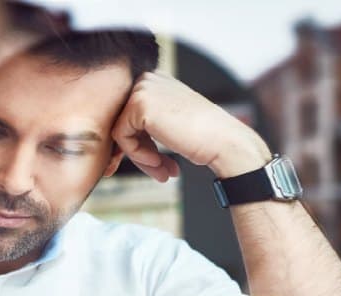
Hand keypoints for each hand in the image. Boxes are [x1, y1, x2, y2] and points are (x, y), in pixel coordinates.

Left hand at [112, 72, 270, 180]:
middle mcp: (147, 78)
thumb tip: (116, 143)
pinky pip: (121, 137)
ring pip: (120, 131)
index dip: (139, 142)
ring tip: (162, 172)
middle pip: (123, 122)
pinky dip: (136, 154)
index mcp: (155, 80)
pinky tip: (158, 161)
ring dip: (139, 156)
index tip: (154, 162)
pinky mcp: (138, 104)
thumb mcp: (168, 122)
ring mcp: (142, 89)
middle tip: (160, 171)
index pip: (129, 115)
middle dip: (138, 151)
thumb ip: (145, 124)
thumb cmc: (202, 136)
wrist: (224, 141)